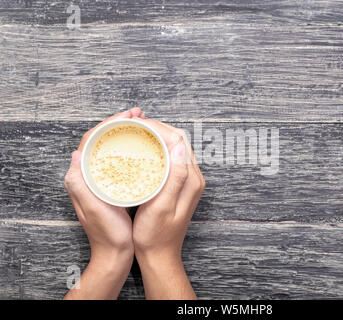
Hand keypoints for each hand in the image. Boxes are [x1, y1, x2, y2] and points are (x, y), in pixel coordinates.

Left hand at [63, 107, 144, 298]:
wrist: (115, 253)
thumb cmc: (107, 234)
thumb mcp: (92, 210)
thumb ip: (79, 185)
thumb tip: (75, 154)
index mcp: (81, 177)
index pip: (90, 139)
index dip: (108, 123)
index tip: (127, 115)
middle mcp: (90, 175)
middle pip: (103, 140)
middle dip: (120, 123)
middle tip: (139, 115)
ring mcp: (103, 179)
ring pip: (113, 148)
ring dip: (127, 133)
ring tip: (144, 124)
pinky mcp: (114, 185)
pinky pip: (121, 159)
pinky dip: (132, 148)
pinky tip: (146, 146)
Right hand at [132, 119, 205, 298]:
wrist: (160, 256)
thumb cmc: (155, 236)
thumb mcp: (162, 207)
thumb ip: (175, 177)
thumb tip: (179, 145)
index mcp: (191, 180)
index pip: (179, 140)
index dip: (159, 127)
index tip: (138, 123)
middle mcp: (193, 178)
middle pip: (178, 141)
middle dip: (157, 128)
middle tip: (134, 124)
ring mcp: (187, 181)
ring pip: (175, 148)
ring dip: (157, 137)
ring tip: (136, 132)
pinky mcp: (180, 186)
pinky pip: (171, 159)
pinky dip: (157, 149)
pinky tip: (142, 150)